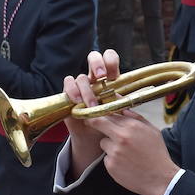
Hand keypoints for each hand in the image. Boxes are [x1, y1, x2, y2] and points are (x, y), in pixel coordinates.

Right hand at [64, 50, 119, 173]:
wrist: (94, 137)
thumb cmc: (109, 123)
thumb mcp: (118, 113)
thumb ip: (121, 104)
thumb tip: (126, 100)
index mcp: (108, 79)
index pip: (109, 58)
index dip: (111, 61)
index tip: (114, 76)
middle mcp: (94, 79)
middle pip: (93, 57)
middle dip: (98, 64)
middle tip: (102, 77)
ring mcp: (81, 86)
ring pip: (81, 76)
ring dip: (87, 89)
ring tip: (91, 104)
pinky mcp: (68, 94)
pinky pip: (68, 83)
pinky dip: (72, 91)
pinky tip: (78, 102)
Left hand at [74, 107, 178, 194]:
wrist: (160, 178)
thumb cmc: (157, 153)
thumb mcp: (152, 130)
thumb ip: (135, 117)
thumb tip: (122, 106)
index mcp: (132, 126)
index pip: (109, 113)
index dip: (102, 113)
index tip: (98, 113)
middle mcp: (122, 137)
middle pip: (97, 123)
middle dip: (92, 122)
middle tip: (89, 122)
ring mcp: (115, 152)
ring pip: (103, 142)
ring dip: (109, 145)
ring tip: (124, 152)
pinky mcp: (111, 165)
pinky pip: (106, 157)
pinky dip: (113, 159)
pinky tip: (125, 163)